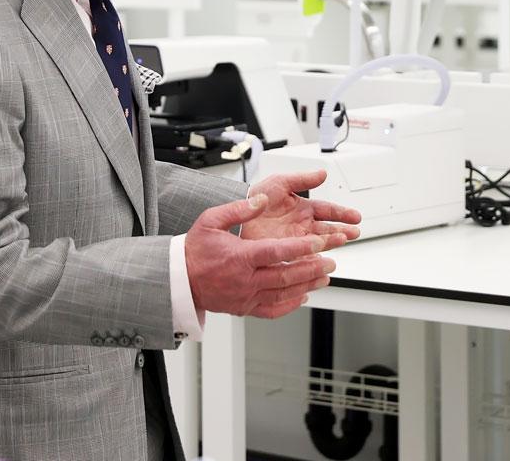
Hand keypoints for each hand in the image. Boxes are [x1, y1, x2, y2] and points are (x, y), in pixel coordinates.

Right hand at [185, 194, 334, 318]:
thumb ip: (238, 209)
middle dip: (312, 269)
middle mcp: (245, 280)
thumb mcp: (210, 221)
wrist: (179, 280)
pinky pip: (272, 310)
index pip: (277, 252)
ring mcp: (246, 297)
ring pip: (283, 294)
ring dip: (307, 285)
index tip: (319, 243)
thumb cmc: (194, 251)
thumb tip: (261, 200)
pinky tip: (303, 296)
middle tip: (330, 262)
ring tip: (324, 277)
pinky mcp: (244, 308)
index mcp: (240, 257)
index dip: (301, 248)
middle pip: (286, 276)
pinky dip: (290, 305)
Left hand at [240, 169, 361, 251]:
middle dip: (342, 230)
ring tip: (342, 241)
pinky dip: (312, 260)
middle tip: (354, 232)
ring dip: (331, 242)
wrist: (235, 216)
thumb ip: (302, 179)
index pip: (327, 210)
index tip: (355, 217)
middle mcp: (302, 225)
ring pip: (318, 243)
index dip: (342, 213)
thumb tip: (322, 173)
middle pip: (327, 229)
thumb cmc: (256, 197)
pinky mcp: (285, 253)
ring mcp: (294, 240)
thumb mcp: (280, 183)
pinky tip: (321, 260)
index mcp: (303, 208)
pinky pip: (302, 258)